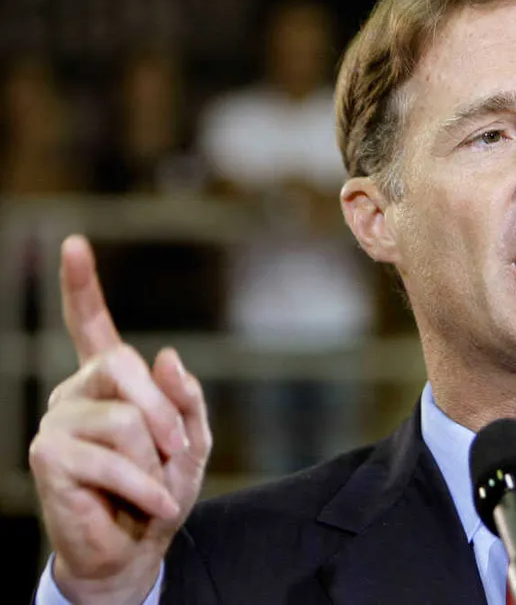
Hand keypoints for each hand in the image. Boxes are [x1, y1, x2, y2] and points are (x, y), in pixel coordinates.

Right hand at [29, 235, 212, 604]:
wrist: (137, 546)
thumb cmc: (162, 489)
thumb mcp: (191, 441)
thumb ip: (184, 398)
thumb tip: (165, 354)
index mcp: (108, 382)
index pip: (91, 325)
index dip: (82, 285)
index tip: (74, 245)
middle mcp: (76, 391)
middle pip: (124, 364)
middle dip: (164, 411)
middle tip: (177, 451)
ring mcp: (58, 421)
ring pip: (125, 418)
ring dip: (155, 461)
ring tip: (154, 485)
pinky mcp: (49, 455)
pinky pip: (114, 457)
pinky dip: (147, 486)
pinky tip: (154, 505)